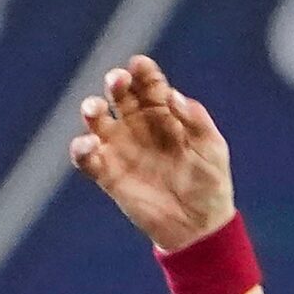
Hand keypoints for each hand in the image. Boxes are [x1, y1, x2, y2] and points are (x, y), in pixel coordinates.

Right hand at [68, 55, 235, 251]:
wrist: (199, 227)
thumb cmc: (210, 183)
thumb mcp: (212, 148)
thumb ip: (196, 120)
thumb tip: (172, 95)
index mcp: (165, 112)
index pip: (150, 84)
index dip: (143, 72)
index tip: (139, 66)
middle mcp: (139, 125)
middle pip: (120, 94)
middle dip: (116, 83)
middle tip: (117, 81)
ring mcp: (121, 148)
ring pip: (97, 120)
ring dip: (91, 109)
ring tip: (94, 110)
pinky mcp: (108, 174)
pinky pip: (86, 158)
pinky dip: (81, 149)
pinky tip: (89, 146)